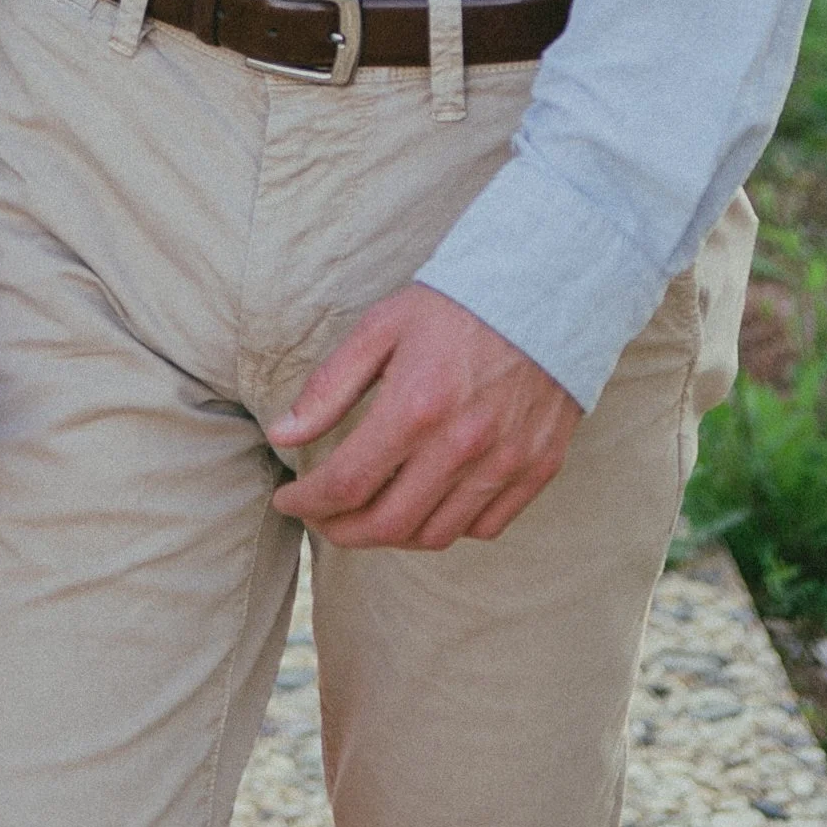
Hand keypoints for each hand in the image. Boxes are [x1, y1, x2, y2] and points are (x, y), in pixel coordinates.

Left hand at [267, 284, 579, 550]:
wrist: (543, 290)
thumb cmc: (453, 305)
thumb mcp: (381, 328)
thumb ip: (329, 386)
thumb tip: (283, 435)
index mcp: (415, 407)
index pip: (346, 484)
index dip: (308, 503)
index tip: (289, 500)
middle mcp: (461, 446)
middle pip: (388, 525)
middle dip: (342, 532)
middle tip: (322, 519)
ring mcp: (504, 463)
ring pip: (436, 535)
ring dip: (392, 536)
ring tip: (368, 515)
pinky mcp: (537, 468)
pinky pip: (485, 527)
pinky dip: (448, 529)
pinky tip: (426, 506)